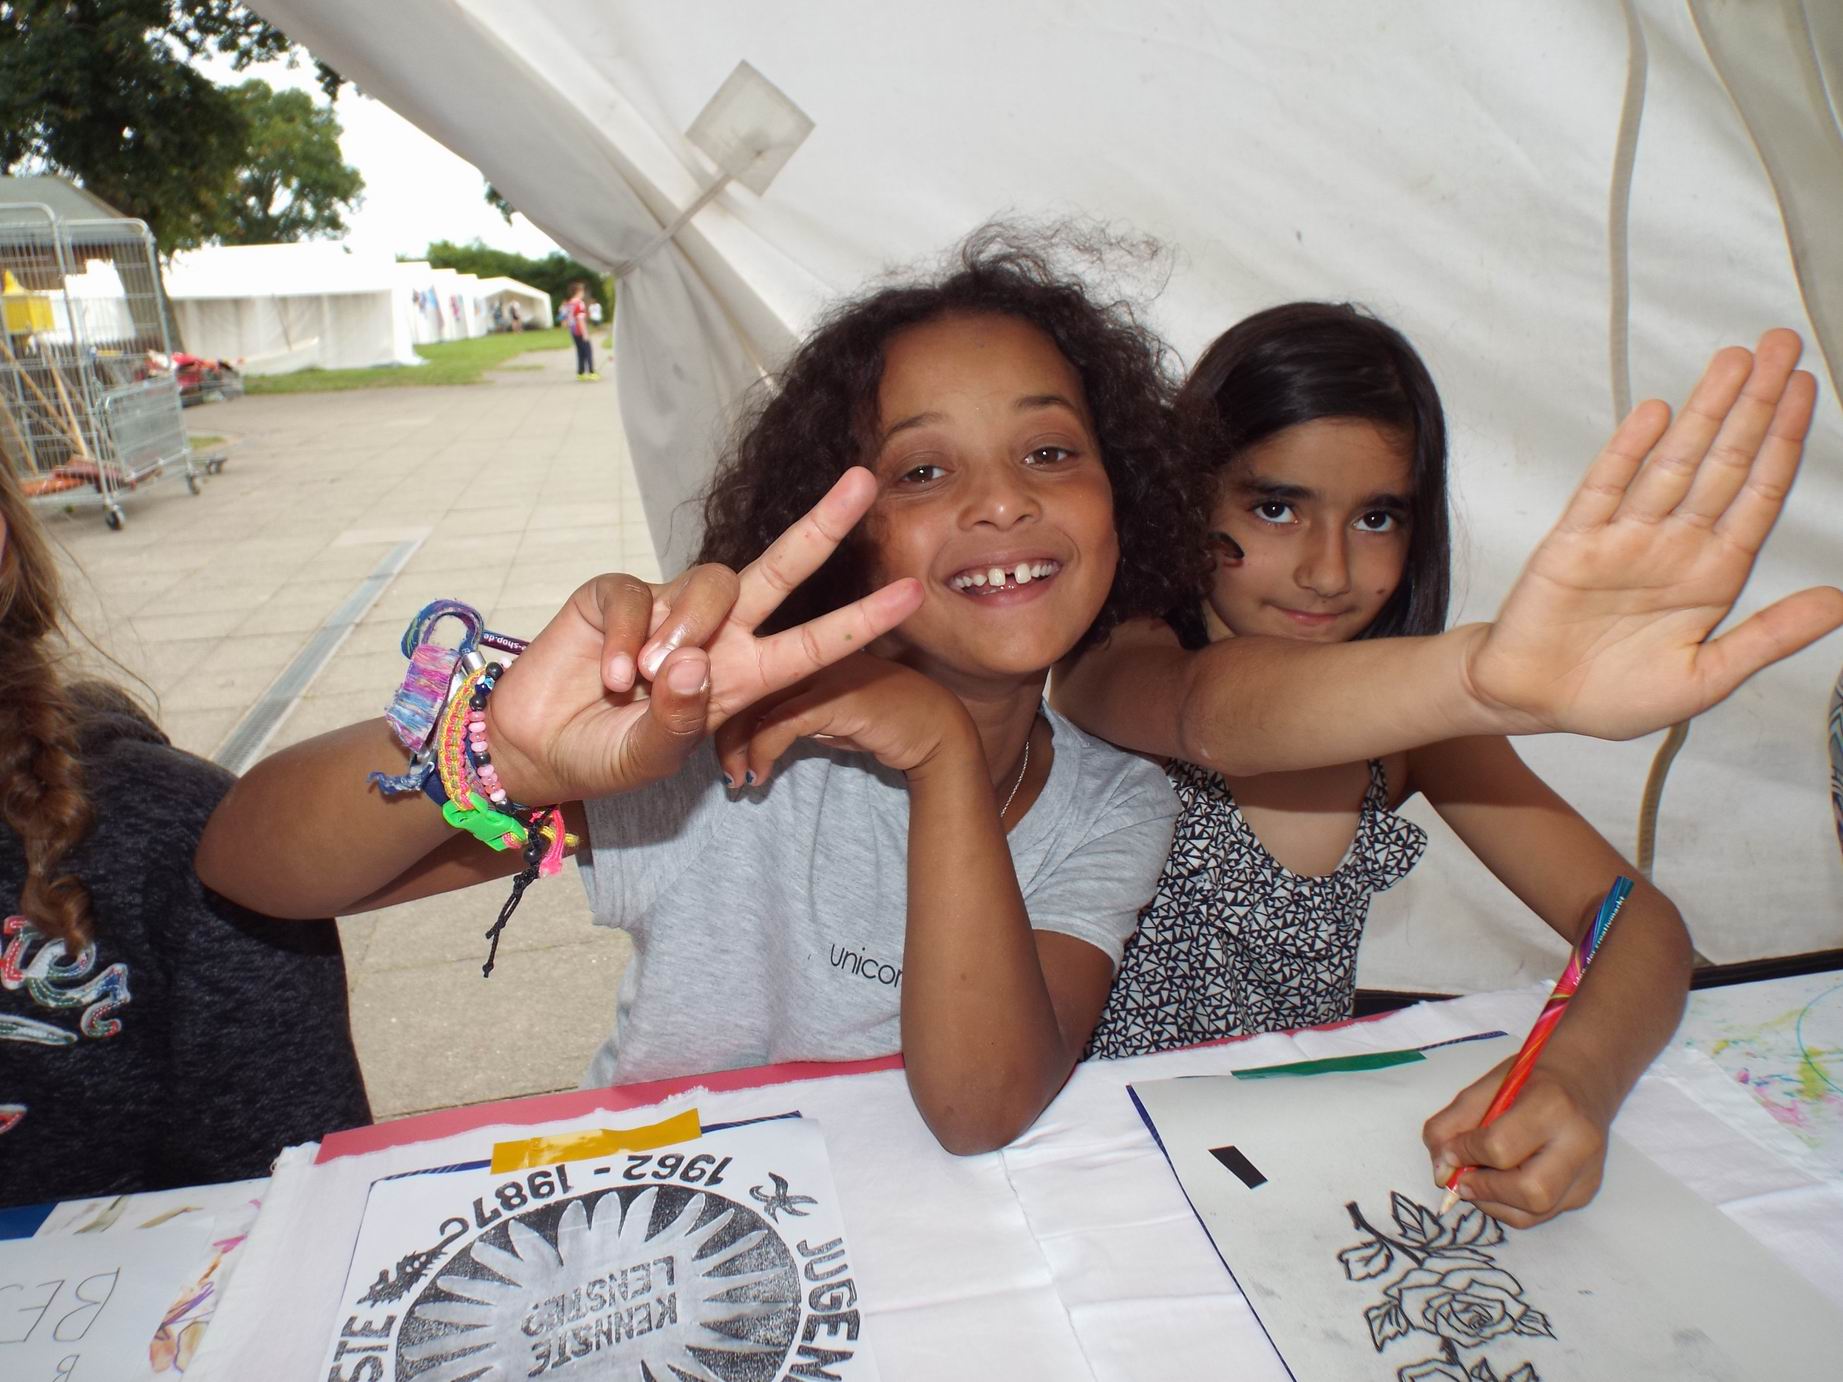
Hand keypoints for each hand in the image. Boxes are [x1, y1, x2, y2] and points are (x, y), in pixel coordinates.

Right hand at [485, 468, 922, 802]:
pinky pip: (635, 596)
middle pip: (780, 569)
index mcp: (743, 675)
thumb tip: (689, 661)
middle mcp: (716, 633)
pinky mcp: (616, 594)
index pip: (814, 641)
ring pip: (707, 584)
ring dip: (680, 632)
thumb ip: (676, 719)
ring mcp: (668, 607)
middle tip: (864, 481)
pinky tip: (608, 677)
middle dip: (822, 525)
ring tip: (641, 681)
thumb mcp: (651, 756)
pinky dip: (623, 640)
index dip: (863, 620)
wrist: (535, 747)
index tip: (914, 594)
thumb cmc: (606, 755)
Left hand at [713, 653, 971, 786]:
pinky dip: (760, 754)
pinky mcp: (835, 696)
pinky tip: (756, 777)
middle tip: (713, 759)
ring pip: (753, 701)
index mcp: (794, 642)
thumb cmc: (874, 719)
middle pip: (737, 668)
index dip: (712, 695)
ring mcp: (819, 668)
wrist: (933, 730)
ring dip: (733, 746)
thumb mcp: (818, 715)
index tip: (709, 738)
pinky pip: (780, 724)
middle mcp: (802, 644)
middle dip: (714, 711)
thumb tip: (747, 736)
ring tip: (735, 777)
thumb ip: (781, 712)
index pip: (734, 655)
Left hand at [1422, 1058, 1609, 1227]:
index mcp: (1552, 1106)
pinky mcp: (1585, 1191)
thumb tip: (1441, 1172)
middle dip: (1485, 1190)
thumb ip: (1453, 1123)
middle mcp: (1578, 1144)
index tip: (1448, 1152)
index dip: (1465, 1153)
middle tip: (1462, 1179)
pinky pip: (1540, 1215)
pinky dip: (1509, 1206)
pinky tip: (1499, 1184)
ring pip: (1535, 1213)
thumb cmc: (1530, 1080)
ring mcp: (1587, 1173)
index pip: (1500, 1147)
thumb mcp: (1486, 1087)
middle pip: (1530, 1192)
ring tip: (1478, 1181)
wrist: (1581, 1081)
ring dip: (1493, 1203)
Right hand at [1466, 329, 1842, 738]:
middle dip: (1754, 403)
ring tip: (1733, 362)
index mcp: (1711, 574)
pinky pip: (1606, 488)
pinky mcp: (1574, 541)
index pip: (1758, 493)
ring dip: (1704, 411)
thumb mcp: (1704, 680)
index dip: (1783, 442)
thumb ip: (1767, 638)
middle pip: (1724, 461)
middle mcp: (1673, 544)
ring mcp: (1624, 537)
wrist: (1532, 701)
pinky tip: (1655, 417)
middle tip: (1779, 347)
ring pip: (1673, 462)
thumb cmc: (1612, 695)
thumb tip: (1836, 604)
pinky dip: (1629, 451)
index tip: (1804, 391)